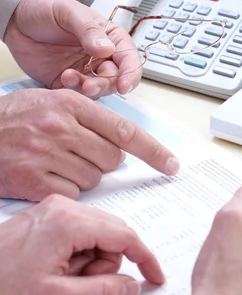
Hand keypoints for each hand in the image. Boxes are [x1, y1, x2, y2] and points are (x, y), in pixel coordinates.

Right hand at [0, 87, 178, 200]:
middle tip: (80, 155)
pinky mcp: (34, 181)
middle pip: (112, 159)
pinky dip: (65, 190)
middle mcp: (60, 127)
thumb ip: (86, 118)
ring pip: (93, 178)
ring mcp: (46, 154)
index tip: (172, 165)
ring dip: (82, 176)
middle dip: (104, 162)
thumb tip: (121, 144)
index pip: (124, 130)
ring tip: (56, 163)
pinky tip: (46, 177)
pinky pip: (72, 194)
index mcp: (69, 103)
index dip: (153, 150)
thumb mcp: (49, 101)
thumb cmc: (12, 119)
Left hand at [0, 195, 163, 294]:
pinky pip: (85, 230)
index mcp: (70, 223)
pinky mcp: (52, 212)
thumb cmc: (2, 282)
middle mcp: (66, 207)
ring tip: (65, 276)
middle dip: (108, 263)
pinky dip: (83, 251)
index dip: (145, 259)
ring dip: (94, 259)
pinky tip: (61, 265)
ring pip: (101, 232)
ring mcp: (58, 207)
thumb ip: (102, 292)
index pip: (125, 236)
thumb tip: (132, 286)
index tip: (155, 277)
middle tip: (84, 284)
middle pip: (114, 233)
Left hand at [4, 0, 139, 97]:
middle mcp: (101, 56)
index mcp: (109, 37)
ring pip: (99, 89)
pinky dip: (74, 91)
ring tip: (71, 78)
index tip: (124, 85)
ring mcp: (86, 71)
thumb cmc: (43, 8)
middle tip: (90, 86)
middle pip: (116, 79)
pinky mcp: (69, 82)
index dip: (130, 74)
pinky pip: (79, 94)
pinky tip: (64, 77)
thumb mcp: (67, 11)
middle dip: (106, 85)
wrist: (14, 19)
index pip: (129, 58)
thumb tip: (107, 48)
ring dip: (89, 89)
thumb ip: (88, 30)